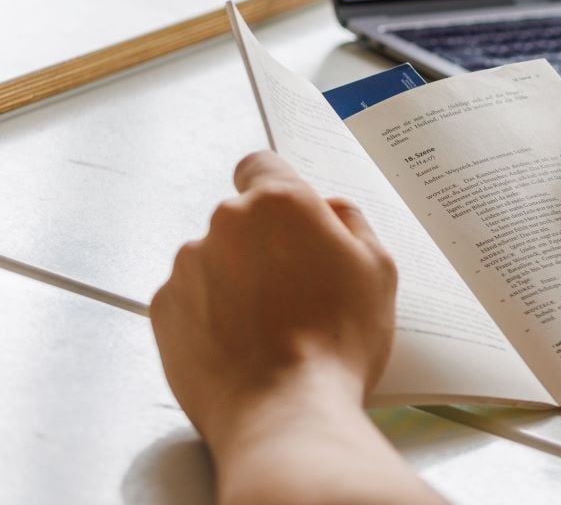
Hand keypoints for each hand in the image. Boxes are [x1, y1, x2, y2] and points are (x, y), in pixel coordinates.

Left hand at [150, 152, 396, 449]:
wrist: (284, 414)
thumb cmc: (338, 342)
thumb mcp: (378, 270)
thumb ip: (352, 223)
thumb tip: (330, 210)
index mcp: (280, 202)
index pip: (262, 164)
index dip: (278, 187)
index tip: (288, 215)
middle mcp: (225, 222)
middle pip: (243, 219)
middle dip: (265, 243)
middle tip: (299, 289)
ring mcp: (188, 266)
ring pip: (216, 258)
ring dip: (237, 279)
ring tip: (271, 326)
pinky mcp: (163, 309)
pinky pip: (191, 297)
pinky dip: (211, 313)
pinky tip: (243, 344)